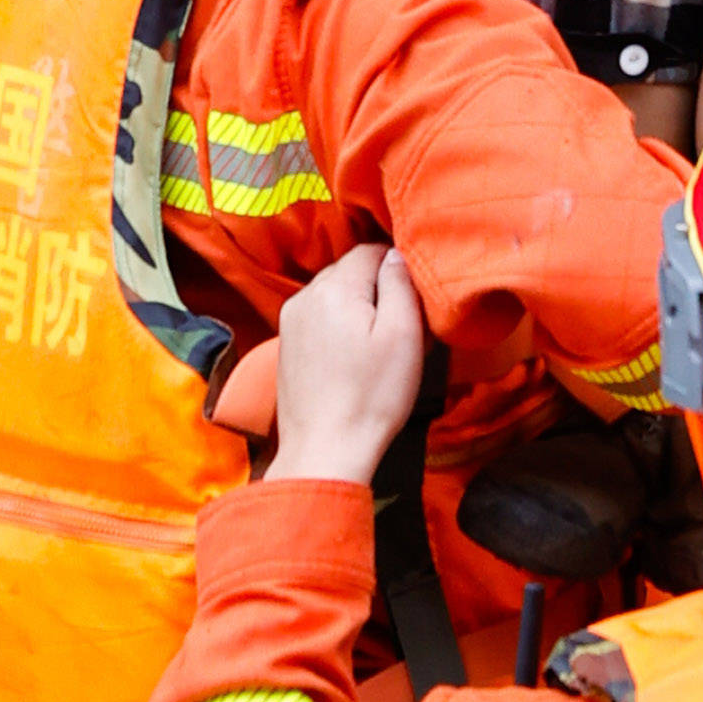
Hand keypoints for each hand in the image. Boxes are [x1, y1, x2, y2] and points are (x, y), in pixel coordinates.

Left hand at [267, 245, 427, 486]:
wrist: (326, 450)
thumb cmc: (372, 396)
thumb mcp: (403, 335)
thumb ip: (400, 284)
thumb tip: (396, 255)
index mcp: (334, 288)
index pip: (371, 251)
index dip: (398, 269)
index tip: (415, 300)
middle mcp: (305, 297)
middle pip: (350, 272)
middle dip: (377, 289)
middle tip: (402, 325)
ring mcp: (291, 322)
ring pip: (334, 296)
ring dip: (358, 309)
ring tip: (379, 346)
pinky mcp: (287, 346)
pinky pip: (319, 319)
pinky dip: (339, 327)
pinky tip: (354, 359)